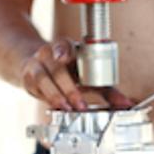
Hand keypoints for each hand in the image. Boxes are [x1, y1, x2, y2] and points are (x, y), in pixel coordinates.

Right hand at [19, 38, 135, 110]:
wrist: (35, 64)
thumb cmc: (66, 70)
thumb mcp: (87, 75)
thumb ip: (107, 90)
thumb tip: (125, 104)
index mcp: (64, 47)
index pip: (62, 45)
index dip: (62, 50)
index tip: (63, 57)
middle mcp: (47, 53)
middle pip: (56, 69)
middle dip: (68, 89)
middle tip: (80, 104)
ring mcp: (35, 65)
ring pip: (41, 79)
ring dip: (54, 95)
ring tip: (66, 108)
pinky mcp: (27, 79)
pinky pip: (34, 89)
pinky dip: (44, 98)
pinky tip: (53, 106)